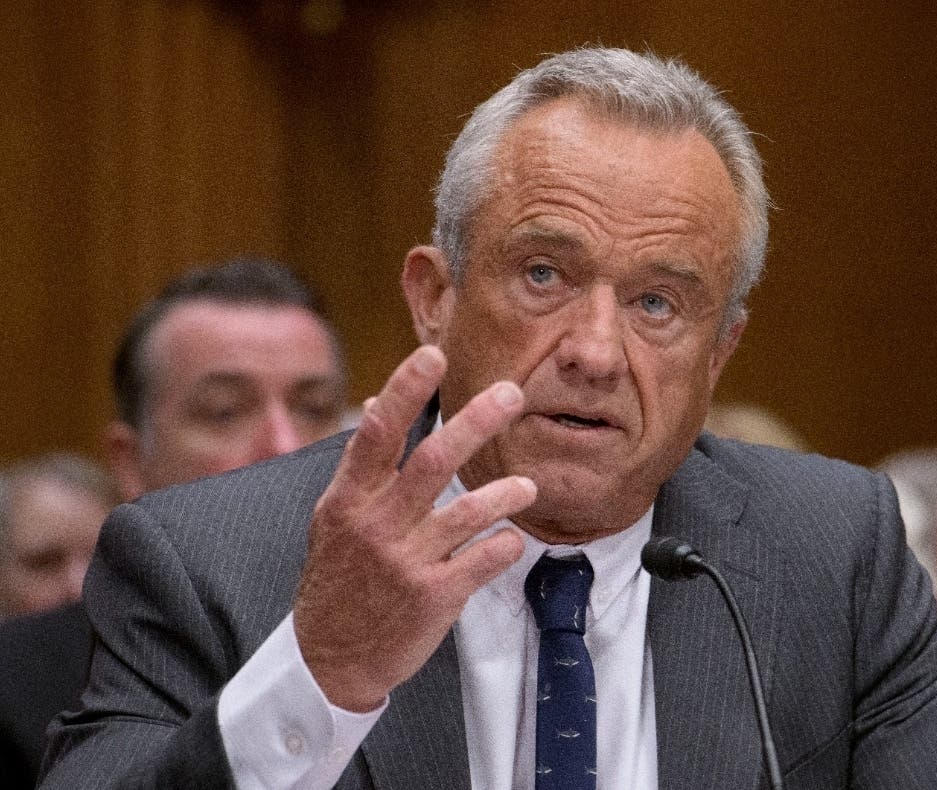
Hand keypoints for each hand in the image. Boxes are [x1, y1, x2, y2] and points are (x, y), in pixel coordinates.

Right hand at [293, 345, 535, 711]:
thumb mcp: (333, 518)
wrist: (331, 656)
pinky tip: (511, 538)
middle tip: (513, 393)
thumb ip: (360, 465)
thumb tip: (371, 403)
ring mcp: (406, 561)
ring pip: (467, 511)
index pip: (378, 433)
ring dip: (504, 493)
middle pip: (434, 460)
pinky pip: (482, 560)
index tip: (434, 355)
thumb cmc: (337, 578)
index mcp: (349, 499)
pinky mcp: (433, 596)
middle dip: (477, 422)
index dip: (405, 390)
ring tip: (528, 486)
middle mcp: (377, 524)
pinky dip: (504, 545)